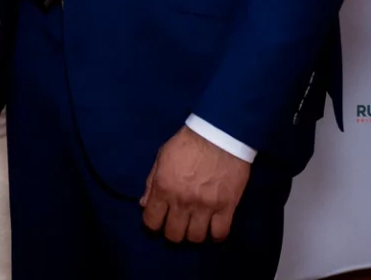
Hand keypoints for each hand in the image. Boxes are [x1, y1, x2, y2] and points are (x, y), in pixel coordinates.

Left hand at [139, 126, 249, 243]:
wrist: (219, 134)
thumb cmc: (187, 143)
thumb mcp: (162, 157)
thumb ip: (151, 182)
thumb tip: (144, 204)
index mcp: (164, 188)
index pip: (152, 221)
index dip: (153, 225)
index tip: (158, 222)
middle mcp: (182, 201)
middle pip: (174, 235)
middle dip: (172, 232)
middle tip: (177, 224)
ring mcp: (205, 206)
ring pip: (196, 238)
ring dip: (193, 234)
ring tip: (194, 225)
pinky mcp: (227, 207)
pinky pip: (220, 234)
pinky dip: (215, 236)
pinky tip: (212, 228)